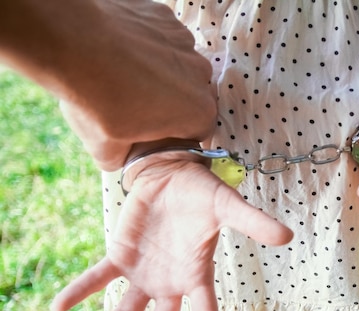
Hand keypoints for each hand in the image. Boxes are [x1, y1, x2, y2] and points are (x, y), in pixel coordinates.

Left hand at [50, 161, 292, 310]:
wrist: (171, 173)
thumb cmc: (202, 191)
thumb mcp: (228, 205)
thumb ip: (253, 222)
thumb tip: (288, 236)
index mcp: (198, 275)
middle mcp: (171, 282)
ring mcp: (144, 272)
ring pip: (125, 310)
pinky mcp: (120, 256)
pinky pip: (98, 278)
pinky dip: (80, 291)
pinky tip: (59, 307)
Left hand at [58, 0, 216, 170]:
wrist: (72, 42)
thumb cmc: (97, 99)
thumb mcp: (106, 148)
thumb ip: (122, 159)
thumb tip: (119, 158)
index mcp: (198, 112)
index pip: (199, 130)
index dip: (176, 134)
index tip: (154, 133)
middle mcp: (201, 75)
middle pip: (191, 95)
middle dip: (170, 102)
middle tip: (135, 105)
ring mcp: (184, 42)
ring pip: (177, 64)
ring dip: (159, 71)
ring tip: (123, 75)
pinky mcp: (165, 17)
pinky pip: (161, 36)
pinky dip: (145, 44)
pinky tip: (119, 50)